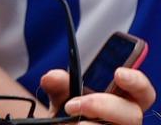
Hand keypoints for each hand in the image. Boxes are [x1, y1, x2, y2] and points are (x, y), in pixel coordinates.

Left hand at [40, 68, 156, 124]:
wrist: (59, 124)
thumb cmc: (67, 110)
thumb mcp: (62, 94)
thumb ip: (59, 83)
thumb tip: (51, 77)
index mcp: (121, 101)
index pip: (142, 93)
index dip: (136, 82)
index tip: (119, 73)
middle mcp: (124, 119)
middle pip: (132, 114)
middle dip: (102, 105)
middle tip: (72, 105)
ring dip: (89, 124)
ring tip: (69, 122)